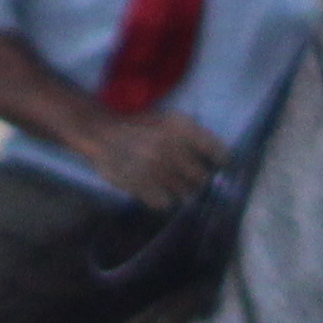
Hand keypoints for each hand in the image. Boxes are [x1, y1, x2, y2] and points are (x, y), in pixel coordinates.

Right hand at [84, 107, 225, 207]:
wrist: (101, 133)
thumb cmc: (139, 126)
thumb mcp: (168, 120)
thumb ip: (193, 137)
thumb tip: (219, 163)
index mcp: (181, 127)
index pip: (217, 151)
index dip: (220, 161)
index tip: (218, 166)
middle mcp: (172, 148)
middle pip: (202, 178)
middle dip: (197, 179)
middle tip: (188, 177)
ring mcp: (156, 169)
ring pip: (184, 193)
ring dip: (179, 190)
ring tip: (168, 181)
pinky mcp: (141, 186)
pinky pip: (164, 203)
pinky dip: (162, 199)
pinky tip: (154, 188)